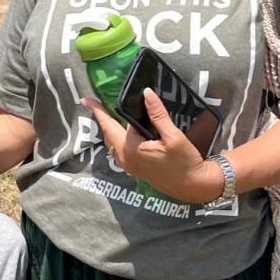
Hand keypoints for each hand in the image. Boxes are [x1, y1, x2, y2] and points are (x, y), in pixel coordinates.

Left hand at [83, 88, 222, 202]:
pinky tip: (127, 129)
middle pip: (109, 133)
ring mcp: (129, 165)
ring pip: (114, 142)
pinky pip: (121, 148)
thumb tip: (146, 93)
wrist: (193, 186)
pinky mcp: (136, 168)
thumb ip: (158, 115)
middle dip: (103, 117)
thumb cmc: (184, 162)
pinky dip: (119, 136)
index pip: (112, 124)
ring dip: (111, 127)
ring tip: (109, 113)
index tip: (86, 99)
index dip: (99, 111)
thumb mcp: (174, 136)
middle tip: (96, 103)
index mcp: (131, 149)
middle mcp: (126, 158)